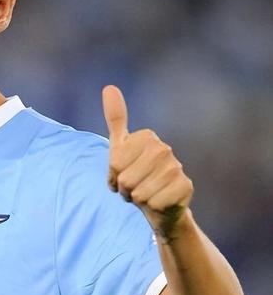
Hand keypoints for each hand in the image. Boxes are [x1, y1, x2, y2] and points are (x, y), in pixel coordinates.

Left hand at [102, 85, 193, 241]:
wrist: (159, 204)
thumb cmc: (135, 175)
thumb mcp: (119, 148)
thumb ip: (115, 118)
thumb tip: (109, 87)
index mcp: (147, 137)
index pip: (115, 163)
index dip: (113, 175)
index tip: (123, 174)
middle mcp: (164, 149)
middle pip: (126, 178)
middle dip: (124, 189)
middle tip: (133, 188)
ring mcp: (177, 167)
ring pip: (138, 192)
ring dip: (137, 199)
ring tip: (144, 194)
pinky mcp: (185, 187)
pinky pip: (153, 203)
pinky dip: (151, 207)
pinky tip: (158, 202)